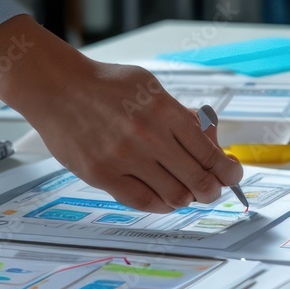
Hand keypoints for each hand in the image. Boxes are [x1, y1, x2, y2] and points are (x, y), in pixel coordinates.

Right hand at [0, 16, 243, 212]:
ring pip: (173, 195)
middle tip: (213, 189)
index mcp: (163, 110)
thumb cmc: (105, 85)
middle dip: (212, 189)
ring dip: (186, 198)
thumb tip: (209, 142)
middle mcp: (147, 136)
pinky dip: (159, 203)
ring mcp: (123, 158)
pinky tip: (162, 197)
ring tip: (185, 191)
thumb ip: (179, 114)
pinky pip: (141, 202)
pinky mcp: (102, 175)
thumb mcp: (150, 86)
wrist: (58, 88)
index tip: (232, 173)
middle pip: (197, 179)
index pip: (208, 152)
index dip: (227, 169)